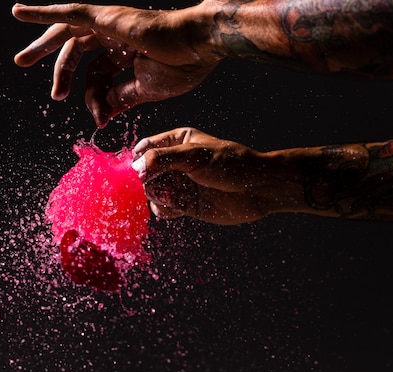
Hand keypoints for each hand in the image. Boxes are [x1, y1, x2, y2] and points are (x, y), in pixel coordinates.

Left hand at [12, 2, 221, 126]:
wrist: (198, 47)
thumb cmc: (181, 66)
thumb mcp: (145, 91)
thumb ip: (121, 98)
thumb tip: (103, 115)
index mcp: (123, 54)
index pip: (96, 77)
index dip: (94, 100)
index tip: (100, 119)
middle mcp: (112, 37)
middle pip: (75, 51)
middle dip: (59, 71)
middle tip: (52, 94)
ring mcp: (107, 24)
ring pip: (66, 33)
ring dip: (41, 46)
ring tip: (21, 61)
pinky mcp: (105, 17)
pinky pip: (69, 13)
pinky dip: (43, 12)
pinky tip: (20, 12)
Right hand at [131, 128, 291, 224]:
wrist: (256, 190)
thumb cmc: (230, 164)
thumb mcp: (194, 156)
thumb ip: (162, 159)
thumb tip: (135, 169)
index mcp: (177, 141)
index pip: (145, 147)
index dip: (137, 159)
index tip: (136, 171)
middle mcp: (175, 162)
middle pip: (145, 173)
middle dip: (148, 182)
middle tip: (157, 187)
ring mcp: (180, 183)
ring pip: (152, 191)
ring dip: (156, 197)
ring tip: (172, 198)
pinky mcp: (185, 203)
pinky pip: (162, 207)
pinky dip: (163, 209)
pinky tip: (176, 208)